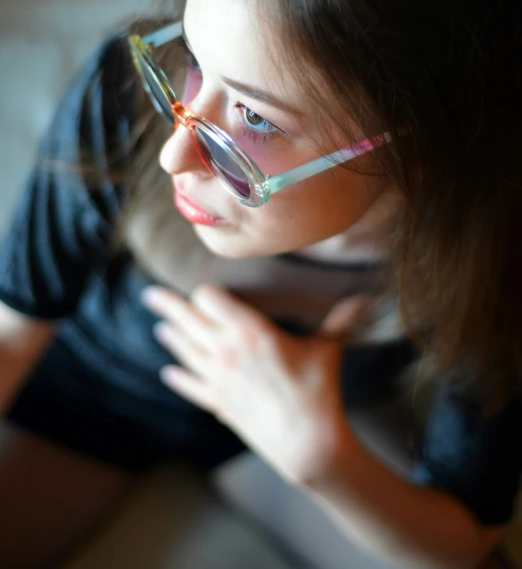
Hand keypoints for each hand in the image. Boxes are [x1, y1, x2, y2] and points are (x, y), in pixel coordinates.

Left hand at [142, 284, 369, 485]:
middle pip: (188, 320)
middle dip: (167, 305)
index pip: (212, 299)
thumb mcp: (327, 350)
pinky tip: (168, 372)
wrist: (307, 445)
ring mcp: (219, 379)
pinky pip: (191, 386)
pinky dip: (178, 378)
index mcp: (251, 331)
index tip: (203, 289)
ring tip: (159, 327)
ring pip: (185, 350)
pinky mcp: (219, 403)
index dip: (206, 292)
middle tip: (149, 294)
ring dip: (171, 337)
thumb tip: (365, 298)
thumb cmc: (318, 392)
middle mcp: (227, 351)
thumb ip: (341, 320)